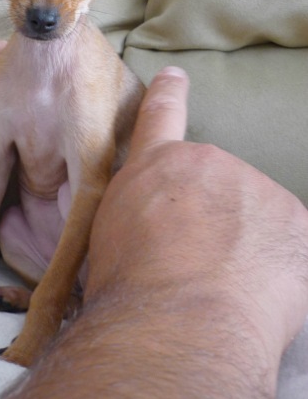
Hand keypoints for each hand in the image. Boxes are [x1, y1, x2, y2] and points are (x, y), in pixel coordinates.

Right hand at [87, 66, 307, 362]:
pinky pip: (290, 242)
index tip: (177, 77)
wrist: (174, 322)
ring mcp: (256, 189)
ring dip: (246, 241)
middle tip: (196, 265)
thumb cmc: (127, 287)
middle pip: (217, 183)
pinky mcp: (296, 222)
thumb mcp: (109, 236)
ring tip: (222, 288)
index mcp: (156, 166)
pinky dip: (278, 266)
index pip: (161, 115)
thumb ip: (136, 213)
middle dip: (212, 216)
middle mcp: (208, 163)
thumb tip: (149, 230)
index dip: (169, 93)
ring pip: (257, 213)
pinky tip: (254, 293)